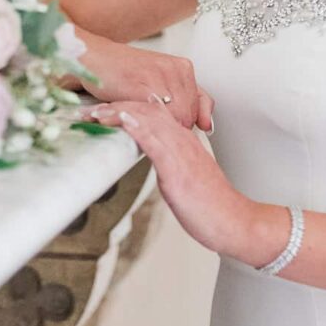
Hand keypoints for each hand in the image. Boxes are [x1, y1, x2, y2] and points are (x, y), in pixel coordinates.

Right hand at [75, 30, 214, 131]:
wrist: (93, 58)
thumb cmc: (123, 73)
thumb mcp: (161, 82)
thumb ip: (185, 99)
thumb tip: (208, 124)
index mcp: (183, 68)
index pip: (200, 106)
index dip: (185, 121)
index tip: (175, 127)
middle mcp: (176, 69)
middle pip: (187, 115)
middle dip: (170, 125)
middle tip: (149, 123)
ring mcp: (160, 76)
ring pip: (172, 118)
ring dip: (155, 125)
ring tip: (139, 118)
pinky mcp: (142, 85)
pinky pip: (153, 115)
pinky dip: (143, 121)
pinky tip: (131, 115)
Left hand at [83, 96, 251, 256]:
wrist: (234, 222)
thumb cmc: (212, 205)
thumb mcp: (185, 176)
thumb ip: (169, 161)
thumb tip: (152, 156)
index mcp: (183, 141)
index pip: (151, 112)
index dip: (126, 105)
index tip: (103, 107)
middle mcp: (182, 141)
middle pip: (146, 109)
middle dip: (116, 104)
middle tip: (90, 106)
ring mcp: (181, 153)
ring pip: (149, 119)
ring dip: (119, 111)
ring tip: (96, 109)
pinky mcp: (179, 170)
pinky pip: (156, 142)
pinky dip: (138, 128)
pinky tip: (123, 120)